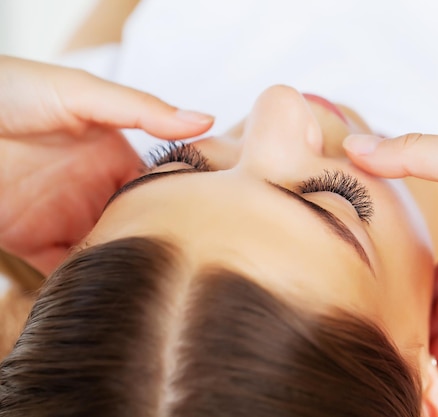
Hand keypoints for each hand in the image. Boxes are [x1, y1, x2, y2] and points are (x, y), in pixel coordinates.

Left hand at [0, 56, 213, 273]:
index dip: (182, 206)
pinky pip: (63, 270)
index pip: (159, 188)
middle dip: (157, 247)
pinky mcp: (31, 240)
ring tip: (152, 292)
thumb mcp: (83, 92)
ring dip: (124, 270)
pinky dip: (80, 285)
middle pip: (137, 227)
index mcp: (114, 159)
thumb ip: (142, 110)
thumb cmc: (13, 89)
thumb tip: (206, 120)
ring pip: (106, 253)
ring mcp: (65, 217)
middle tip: (186, 270)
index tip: (210, 227)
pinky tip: (102, 293)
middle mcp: (95, 191)